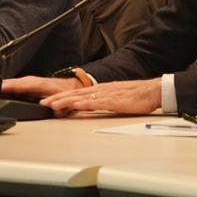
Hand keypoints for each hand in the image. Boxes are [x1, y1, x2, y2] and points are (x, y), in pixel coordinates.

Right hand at [0, 76, 77, 101]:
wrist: (72, 87)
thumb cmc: (66, 92)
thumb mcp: (60, 99)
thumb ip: (53, 103)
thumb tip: (45, 104)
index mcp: (32, 83)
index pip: (9, 85)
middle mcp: (27, 82)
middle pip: (2, 85)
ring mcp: (25, 84)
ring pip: (4, 86)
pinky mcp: (25, 87)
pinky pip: (9, 89)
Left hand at [39, 79, 161, 115]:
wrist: (153, 90)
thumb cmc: (138, 95)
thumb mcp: (116, 97)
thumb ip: (103, 101)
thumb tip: (91, 106)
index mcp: (101, 89)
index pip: (77, 93)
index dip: (62, 96)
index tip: (48, 100)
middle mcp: (101, 90)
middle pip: (75, 94)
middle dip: (57, 98)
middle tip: (42, 102)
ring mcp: (107, 95)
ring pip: (82, 97)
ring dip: (66, 101)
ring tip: (52, 104)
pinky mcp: (115, 102)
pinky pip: (97, 103)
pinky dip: (84, 104)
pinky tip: (76, 106)